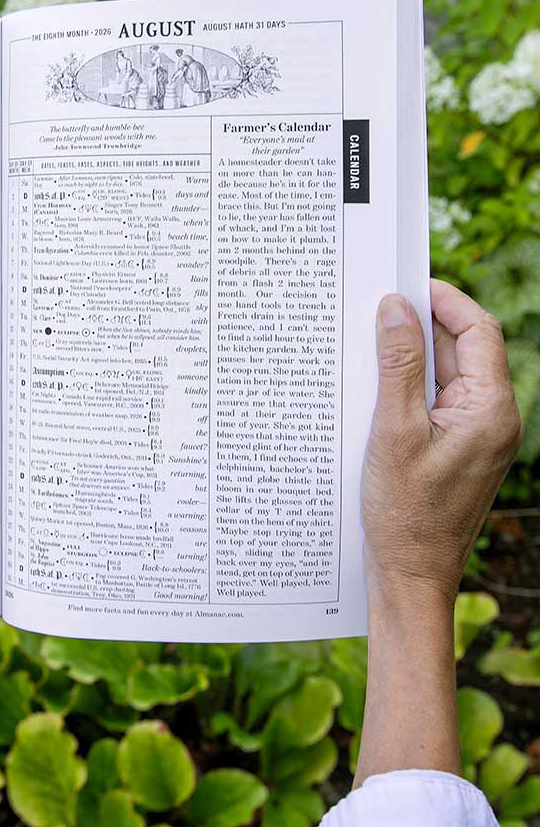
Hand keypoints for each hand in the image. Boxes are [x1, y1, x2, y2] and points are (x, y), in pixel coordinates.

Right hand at [354, 281, 520, 785]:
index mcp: (491, 410)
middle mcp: (493, 419)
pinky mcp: (457, 449)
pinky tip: (374, 385)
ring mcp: (476, 435)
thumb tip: (396, 308)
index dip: (445, 300)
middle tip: (375, 308)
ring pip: (446, 376)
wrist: (411, 576)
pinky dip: (409, 386)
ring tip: (367, 344)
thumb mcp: (394, 429)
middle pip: (463, 350)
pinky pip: (436, 402)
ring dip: (411, 356)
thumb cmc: (405, 511)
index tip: (405, 283)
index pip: (479, 332)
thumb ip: (399, 364)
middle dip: (422, 325)